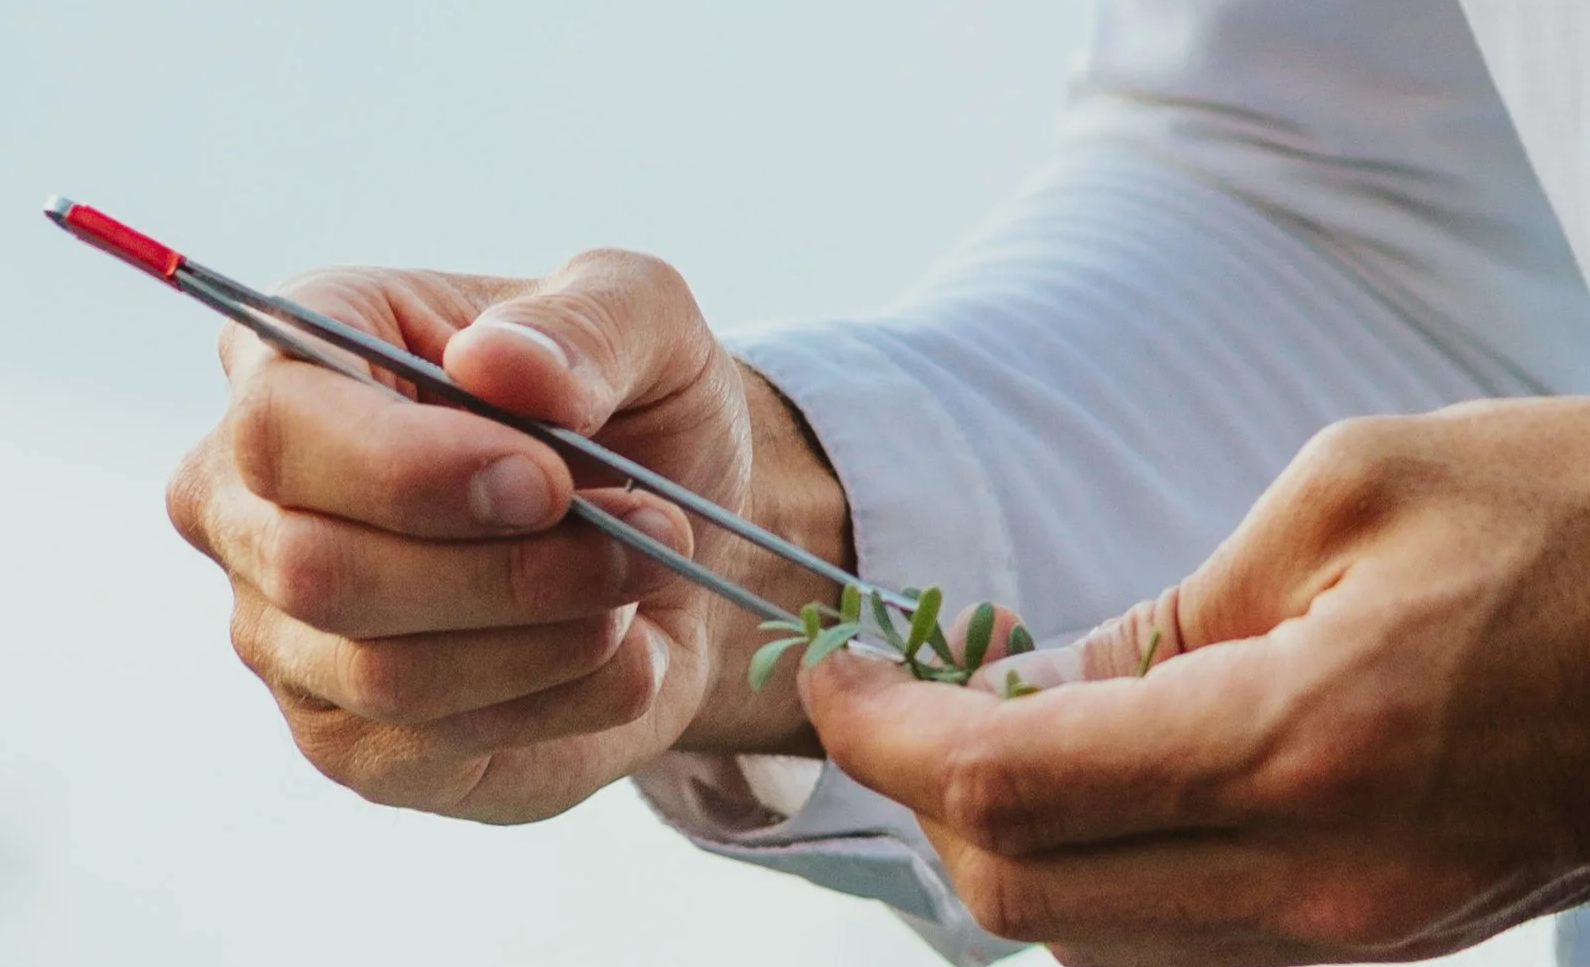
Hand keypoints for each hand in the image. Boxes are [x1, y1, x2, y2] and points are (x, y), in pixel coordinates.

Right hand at [168, 251, 846, 823]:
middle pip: (318, 567)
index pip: (279, 424)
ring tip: (645, 576)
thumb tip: (496, 361)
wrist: (673, 541)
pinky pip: (438, 744)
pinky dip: (564, 700)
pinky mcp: (347, 738)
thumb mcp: (644, 316)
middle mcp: (252, 500)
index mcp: (294, 357)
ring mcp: (284, 630)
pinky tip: (621, 648)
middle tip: (646, 534)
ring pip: (386, 672)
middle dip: (510, 568)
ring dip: (555, 635)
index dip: (410, 468)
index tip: (550, 481)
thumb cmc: (631, 408)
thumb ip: (584, 321)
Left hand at [802, 397, 1589, 965]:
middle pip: (1016, 894)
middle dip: (922, 791)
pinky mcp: (1375, 938)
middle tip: (904, 684)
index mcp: (1300, 743)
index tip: (833, 674)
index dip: (880, 735)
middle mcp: (1316, 879)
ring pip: (1082, 938)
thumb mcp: (1345, 496)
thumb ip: (1164, 610)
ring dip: (1004, 834)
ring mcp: (1349, 931)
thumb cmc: (1565, 519)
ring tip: (1004, 713)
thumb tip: (1041, 685)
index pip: (1004, 784)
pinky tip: (1106, 770)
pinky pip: (1169, 940)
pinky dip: (1094, 866)